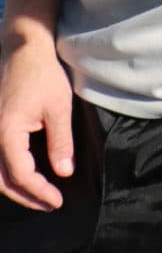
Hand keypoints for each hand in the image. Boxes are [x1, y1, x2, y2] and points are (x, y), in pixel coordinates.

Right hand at [0, 36, 74, 209]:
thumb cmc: (43, 74)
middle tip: (49, 204)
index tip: (58, 200)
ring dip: (14, 188)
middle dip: (26, 196)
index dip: (39, 192)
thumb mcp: (58, 107)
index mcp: (6, 132)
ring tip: (38, 194)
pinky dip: (6, 173)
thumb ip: (60, 142)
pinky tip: (24, 175)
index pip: (21, 175)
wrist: (23, 49)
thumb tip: (63, 172)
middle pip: (1, 181)